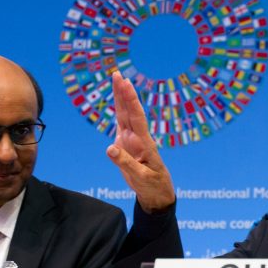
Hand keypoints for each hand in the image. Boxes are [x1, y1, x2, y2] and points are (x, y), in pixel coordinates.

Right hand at [106, 72, 175, 212]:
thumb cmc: (151, 185)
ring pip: (125, 114)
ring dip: (121, 98)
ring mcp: (132, 140)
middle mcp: (138, 137)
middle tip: (117, 75)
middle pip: (129, 111)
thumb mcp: (140, 177)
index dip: (130, 100)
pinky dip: (118, 110)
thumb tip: (110, 148)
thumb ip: (125, 163)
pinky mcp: (127, 144)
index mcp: (144, 143)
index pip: (136, 117)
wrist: (157, 192)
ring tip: (117, 80)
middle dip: (124, 93)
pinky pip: (121, 124)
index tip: (125, 84)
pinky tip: (117, 100)